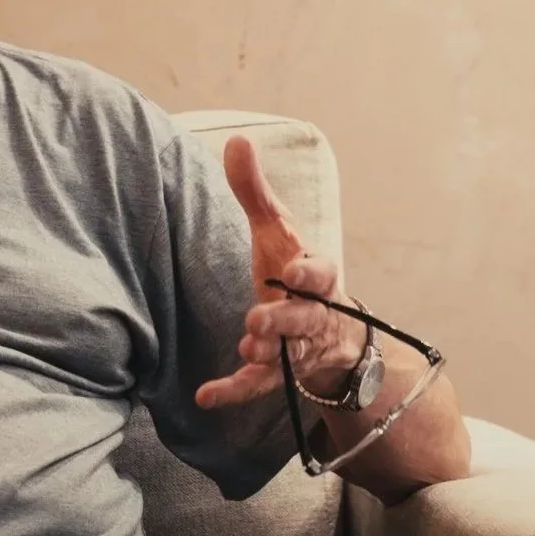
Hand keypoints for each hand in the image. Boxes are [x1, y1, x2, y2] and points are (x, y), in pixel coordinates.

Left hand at [196, 135, 361, 408]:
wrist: (328, 331)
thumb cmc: (294, 270)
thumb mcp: (277, 230)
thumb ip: (256, 191)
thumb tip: (237, 139)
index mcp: (315, 277)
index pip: (321, 274)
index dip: (308, 274)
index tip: (292, 270)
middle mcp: (311, 315)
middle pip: (304, 319)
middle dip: (284, 320)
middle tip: (259, 319)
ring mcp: (297, 348)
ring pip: (288, 355)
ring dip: (268, 353)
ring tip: (247, 347)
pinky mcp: (278, 373)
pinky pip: (259, 386)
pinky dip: (234, 391)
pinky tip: (206, 396)